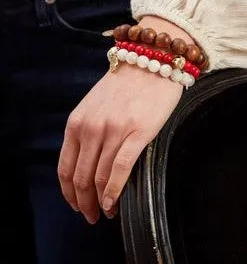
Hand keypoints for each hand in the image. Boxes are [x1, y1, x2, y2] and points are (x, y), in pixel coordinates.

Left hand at [57, 16, 192, 223]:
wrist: (150, 62)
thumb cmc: (125, 84)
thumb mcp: (94, 106)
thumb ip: (87, 132)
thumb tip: (89, 164)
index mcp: (77, 122)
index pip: (65, 168)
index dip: (69, 193)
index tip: (76, 205)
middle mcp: (90, 128)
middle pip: (81, 178)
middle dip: (84, 203)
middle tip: (91, 216)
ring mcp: (113, 131)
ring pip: (100, 178)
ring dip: (100, 202)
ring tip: (106, 212)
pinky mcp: (137, 133)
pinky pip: (120, 170)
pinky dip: (115, 192)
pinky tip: (115, 204)